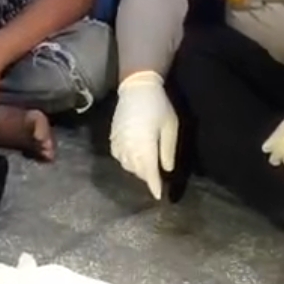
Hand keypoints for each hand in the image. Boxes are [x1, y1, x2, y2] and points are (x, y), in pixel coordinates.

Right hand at [110, 71, 177, 199]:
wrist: (137, 88)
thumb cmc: (158, 105)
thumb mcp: (170, 126)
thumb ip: (167, 149)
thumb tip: (166, 169)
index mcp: (144, 144)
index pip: (148, 171)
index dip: (153, 185)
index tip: (158, 196)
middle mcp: (129, 146)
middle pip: (137, 170)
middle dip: (146, 176)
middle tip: (156, 178)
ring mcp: (118, 142)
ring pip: (126, 165)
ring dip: (137, 169)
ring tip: (147, 167)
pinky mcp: (112, 137)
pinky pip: (118, 156)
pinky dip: (126, 161)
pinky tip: (134, 157)